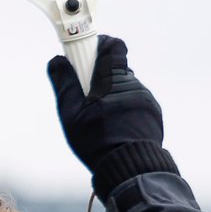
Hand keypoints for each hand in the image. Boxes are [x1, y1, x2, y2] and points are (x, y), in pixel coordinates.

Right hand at [47, 36, 172, 192]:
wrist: (130, 167)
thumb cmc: (96, 141)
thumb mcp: (71, 114)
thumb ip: (64, 84)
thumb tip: (56, 60)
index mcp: (112, 81)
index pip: (113, 46)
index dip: (102, 44)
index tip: (89, 51)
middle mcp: (132, 85)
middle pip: (116, 69)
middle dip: (101, 76)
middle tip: (86, 95)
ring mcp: (146, 99)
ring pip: (125, 87)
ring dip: (112, 95)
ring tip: (100, 120)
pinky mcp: (153, 113)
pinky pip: (136, 102)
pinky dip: (124, 109)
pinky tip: (115, 128)